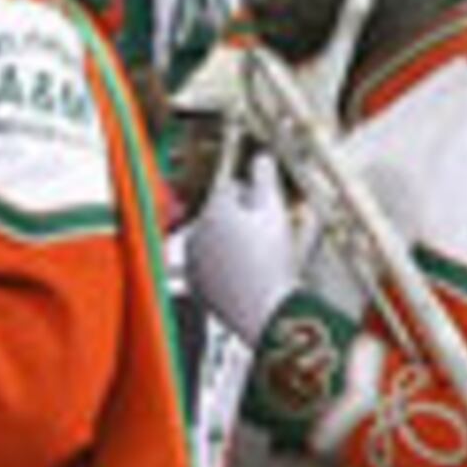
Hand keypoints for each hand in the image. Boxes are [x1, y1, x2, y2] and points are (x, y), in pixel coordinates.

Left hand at [186, 161, 300, 339]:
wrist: (264, 311)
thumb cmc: (271, 258)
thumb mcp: (274, 210)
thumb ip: (265, 177)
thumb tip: (261, 156)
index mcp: (212, 210)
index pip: (233, 188)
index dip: (256, 197)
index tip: (272, 211)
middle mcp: (195, 232)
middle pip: (222, 214)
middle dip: (242, 219)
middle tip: (268, 236)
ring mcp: (193, 261)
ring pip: (215, 241)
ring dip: (232, 243)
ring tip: (259, 258)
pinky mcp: (196, 285)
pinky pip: (211, 266)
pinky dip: (225, 267)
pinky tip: (247, 275)